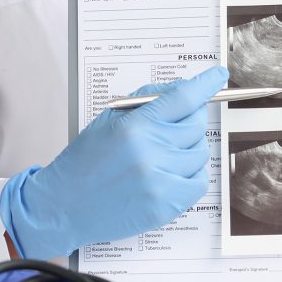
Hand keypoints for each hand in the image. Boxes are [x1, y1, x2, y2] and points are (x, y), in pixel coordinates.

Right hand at [0, 66, 227, 259]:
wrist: (62, 206)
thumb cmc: (85, 161)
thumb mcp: (109, 119)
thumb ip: (145, 101)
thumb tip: (179, 89)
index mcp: (135, 125)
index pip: (183, 97)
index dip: (205, 84)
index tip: (218, 75)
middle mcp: (151, 151)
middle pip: (196, 125)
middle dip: (190, 120)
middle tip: (174, 125)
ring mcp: (160, 180)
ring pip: (200, 153)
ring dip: (188, 149)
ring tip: (164, 154)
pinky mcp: (165, 205)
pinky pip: (199, 182)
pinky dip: (190, 175)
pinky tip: (170, 173)